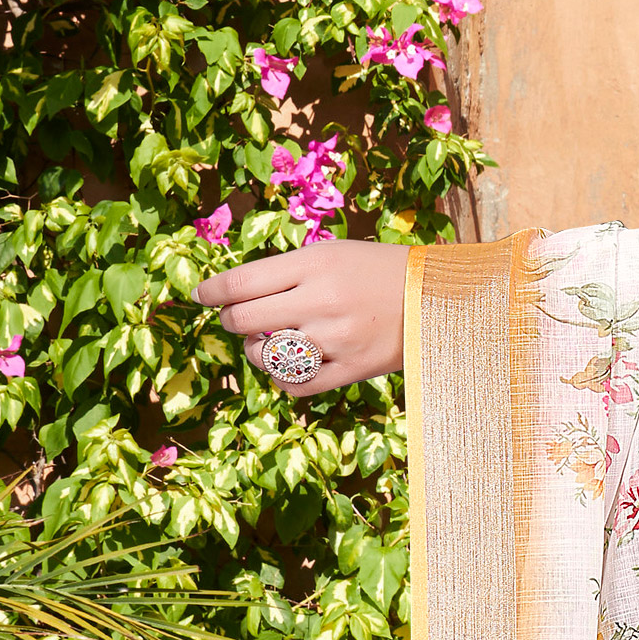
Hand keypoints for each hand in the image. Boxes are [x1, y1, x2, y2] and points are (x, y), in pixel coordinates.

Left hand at [192, 238, 410, 394]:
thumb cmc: (378, 271)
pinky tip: (290, 365)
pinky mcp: (351, 370)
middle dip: (230, 320)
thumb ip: (284, 271)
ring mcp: (336, 339)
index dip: (210, 291)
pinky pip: (294, 384)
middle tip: (237, 318)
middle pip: (243, 320)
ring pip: (264, 356)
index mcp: (315, 265)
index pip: (240, 282)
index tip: (200, 296)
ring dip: (255, 351)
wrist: (438, 298)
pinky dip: (282, 377)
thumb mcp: (332, 254)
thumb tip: (231, 294)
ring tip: (268, 342)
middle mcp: (322, 301)